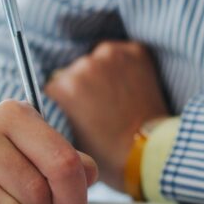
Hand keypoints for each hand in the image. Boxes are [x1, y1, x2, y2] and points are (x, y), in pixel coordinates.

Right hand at [46, 41, 169, 190]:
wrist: (149, 150)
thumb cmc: (108, 151)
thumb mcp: (68, 137)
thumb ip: (57, 112)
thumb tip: (54, 101)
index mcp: (65, 86)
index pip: (55, 84)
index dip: (66, 99)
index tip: (78, 111)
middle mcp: (85, 65)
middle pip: (76, 70)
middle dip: (84, 84)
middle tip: (99, 107)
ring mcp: (112, 55)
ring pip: (98, 59)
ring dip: (103, 72)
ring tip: (116, 97)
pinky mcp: (135, 51)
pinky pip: (122, 53)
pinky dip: (125, 65)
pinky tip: (130, 86)